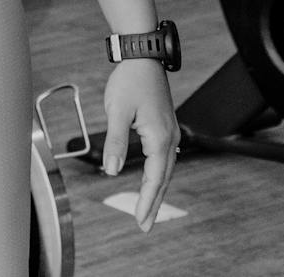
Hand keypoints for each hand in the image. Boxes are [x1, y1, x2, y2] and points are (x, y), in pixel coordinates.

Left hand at [102, 58, 179, 230]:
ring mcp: (170, 133)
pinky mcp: (165, 127)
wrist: (143, 58)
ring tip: (149, 209)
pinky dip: (158, 174)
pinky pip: (163, 158)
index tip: (140, 220)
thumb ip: (115, 142)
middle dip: (154, 203)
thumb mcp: (117, 112)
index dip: (147, 201)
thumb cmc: (130, 82)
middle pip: (163, 179)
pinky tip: (154, 181)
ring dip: (157, 190)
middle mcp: (170, 138)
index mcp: (160, 138)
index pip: (154, 179)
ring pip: (165, 170)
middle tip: (145, 225)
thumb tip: (113, 171)